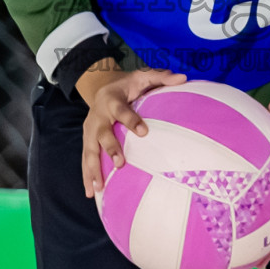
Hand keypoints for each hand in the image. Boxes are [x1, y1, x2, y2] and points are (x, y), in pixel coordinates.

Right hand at [78, 65, 185, 198]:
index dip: (131, 120)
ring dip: (93, 169)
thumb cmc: (128, 86)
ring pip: (89, 150)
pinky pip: (86, 159)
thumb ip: (161, 77)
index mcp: (112, 100)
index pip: (121, 110)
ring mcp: (90, 130)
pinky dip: (87, 175)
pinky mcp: (87, 141)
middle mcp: (98, 116)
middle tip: (121, 163)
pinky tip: (92, 192)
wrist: (101, 87)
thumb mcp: (143, 76)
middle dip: (110, 148)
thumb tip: (183, 78)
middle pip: (102, 133)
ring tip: (98, 188)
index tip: (144, 131)